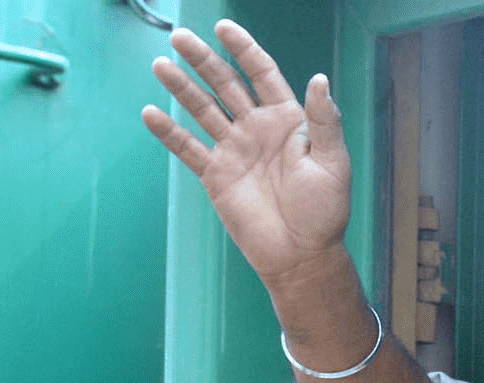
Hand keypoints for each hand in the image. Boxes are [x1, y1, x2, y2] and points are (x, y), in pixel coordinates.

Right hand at [142, 21, 350, 287]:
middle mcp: (257, 128)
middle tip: (179, 36)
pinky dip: (169, 132)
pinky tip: (150, 113)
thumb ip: (324, 121)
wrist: (302, 254)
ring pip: (203, 109)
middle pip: (226, 84)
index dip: (244, 49)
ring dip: (181, 87)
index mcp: (287, 120)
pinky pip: (189, 148)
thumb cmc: (325, 210)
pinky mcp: (216, 174)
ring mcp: (235, 149)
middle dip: (204, 60)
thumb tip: (319, 79)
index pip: (262, 74)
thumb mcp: (333, 162)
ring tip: (160, 64)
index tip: (224, 28)